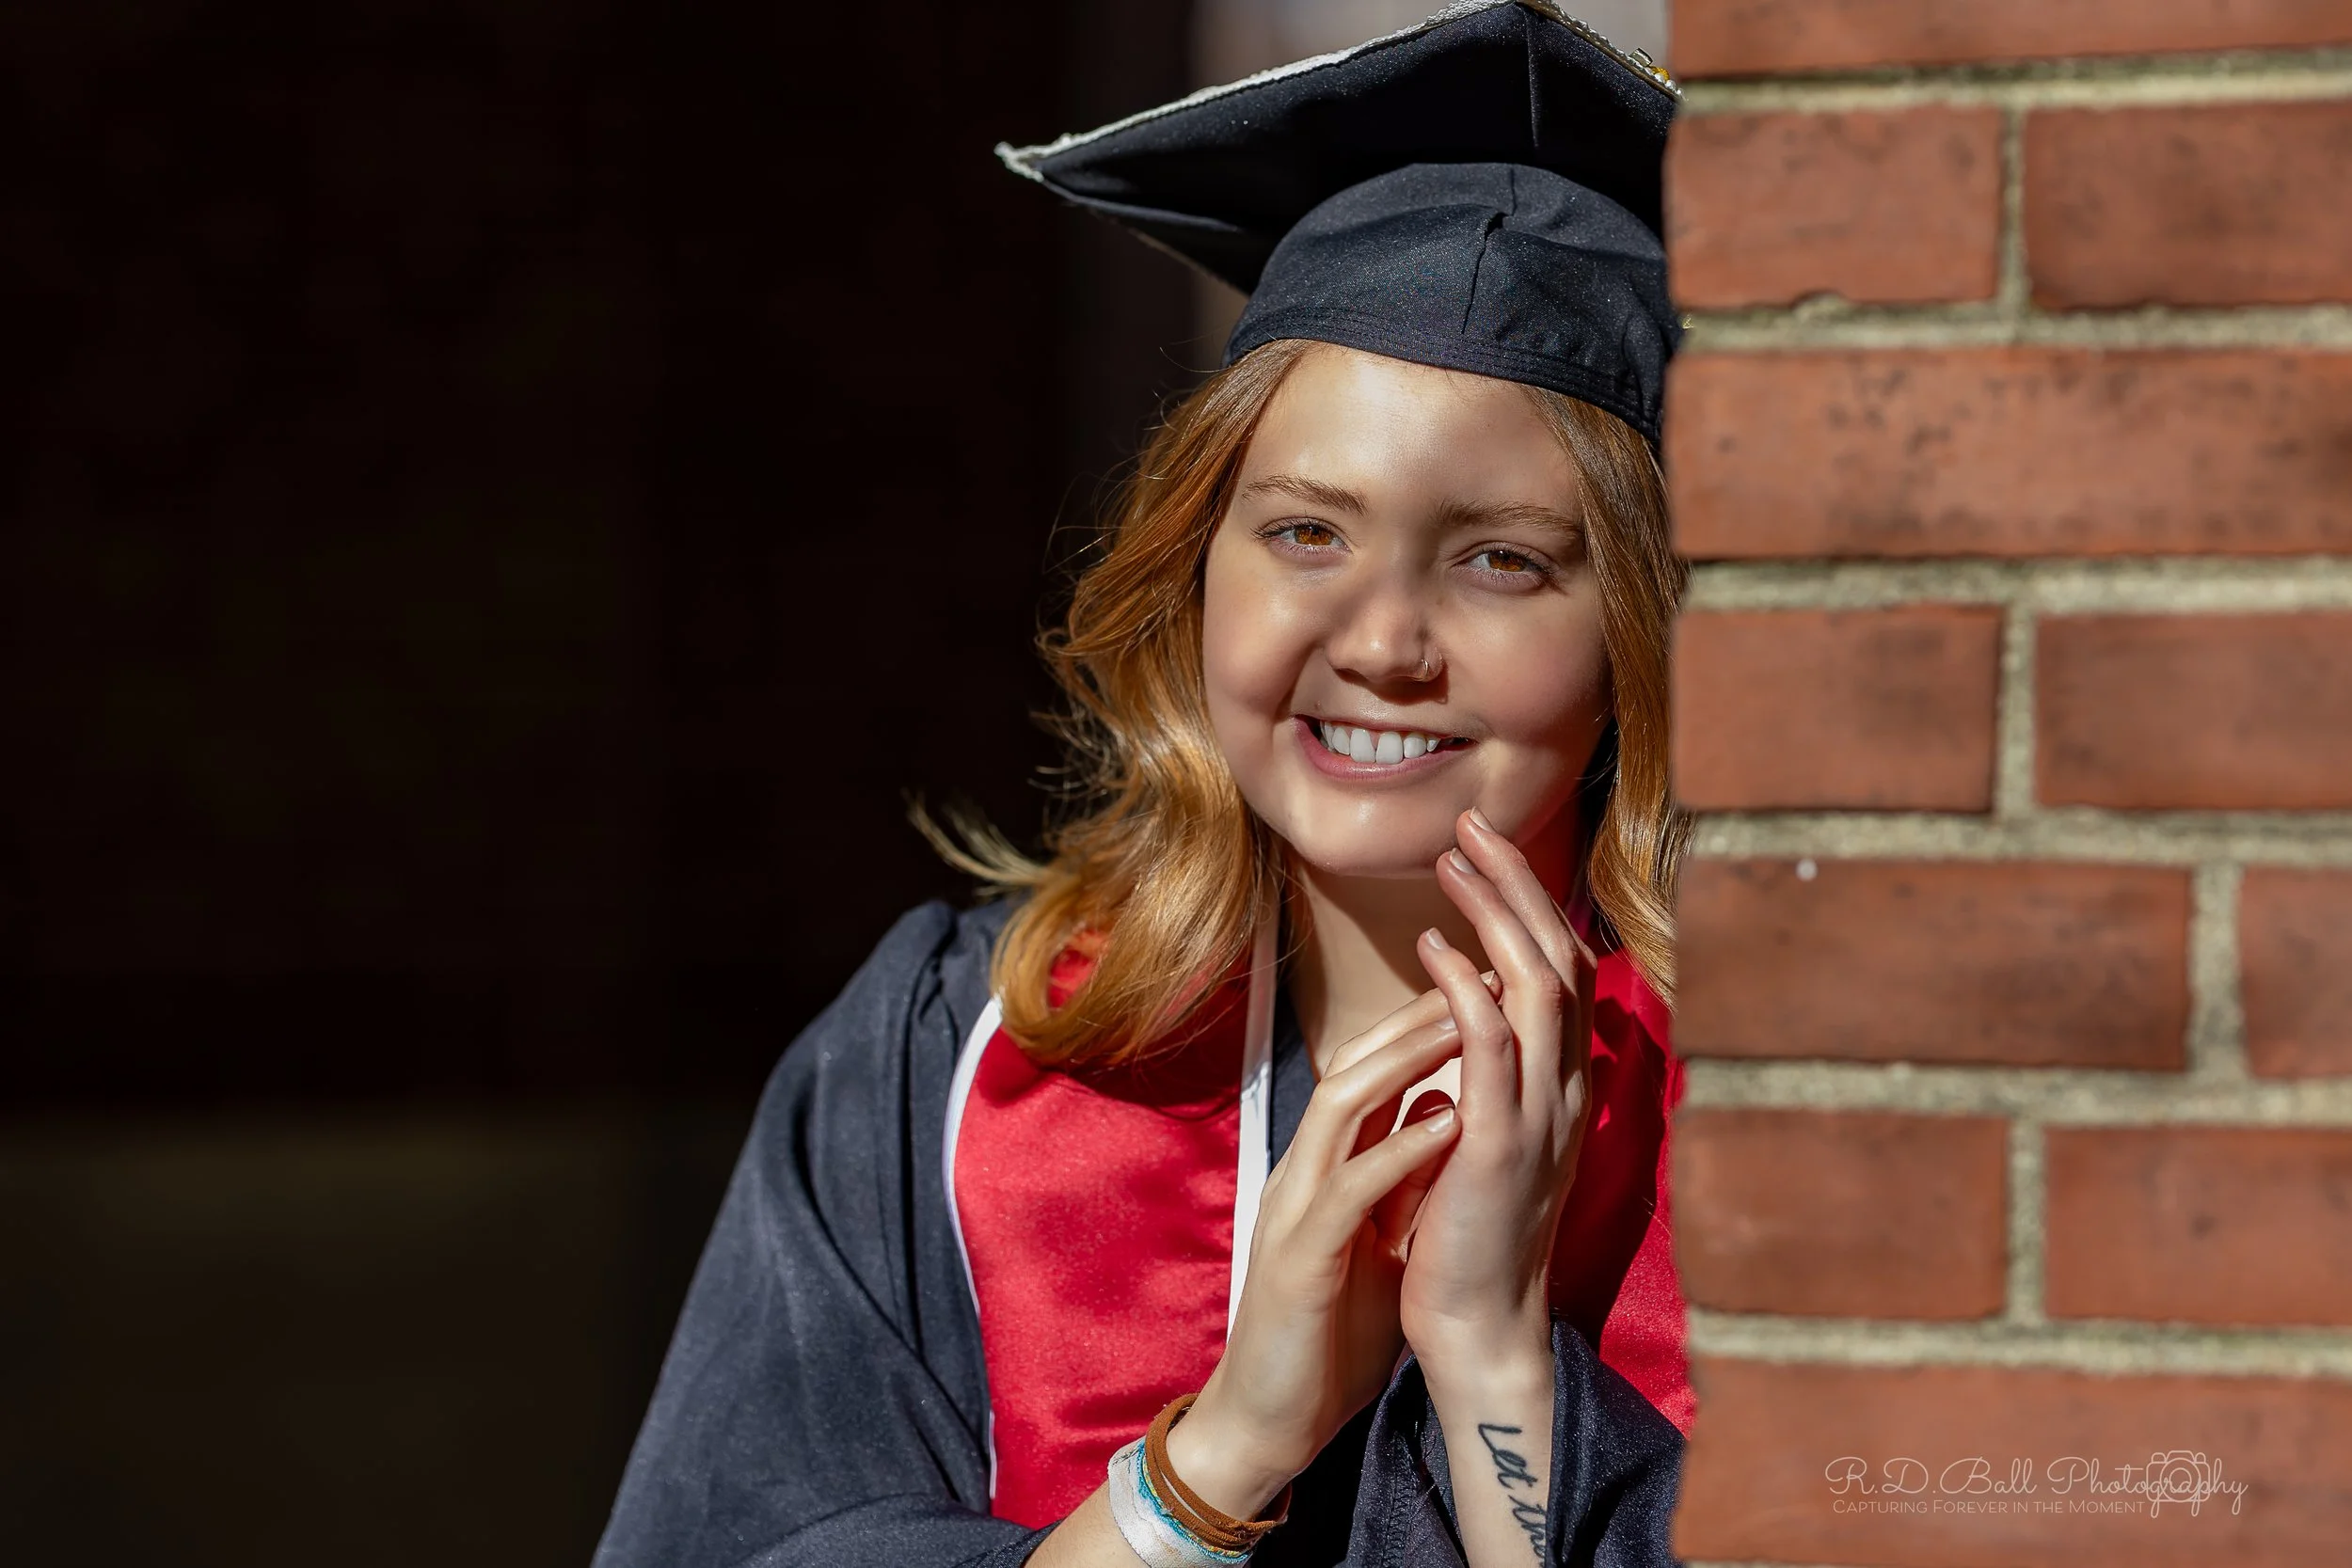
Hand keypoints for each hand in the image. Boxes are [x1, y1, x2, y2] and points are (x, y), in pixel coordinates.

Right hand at [1167, 987, 1467, 1517]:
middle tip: (1481, 973)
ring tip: (1466, 1023)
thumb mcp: (1379, 1239)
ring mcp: (1296, 1208)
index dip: (1426, 1024)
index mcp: (1325, 1167)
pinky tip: (1446, 1127)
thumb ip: (1404, 1180)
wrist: (1272, 1418)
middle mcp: (1304, 1171)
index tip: (1488, 989)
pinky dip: (1399, 1152)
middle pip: (1353, 1065)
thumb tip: (1448, 1116)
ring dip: (1406, 1060)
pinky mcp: (1300, 1258)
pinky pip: (1349, 1190)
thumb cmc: (1328, 1332)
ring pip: (1341, 1106)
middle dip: (1417, 1016)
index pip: (1370, 1072)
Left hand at [1397, 806, 1595, 1377]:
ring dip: (1496, 915)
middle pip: (1560, 958)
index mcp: (1561, 1086)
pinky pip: (1491, 1049)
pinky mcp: (1498, 1147)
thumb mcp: (1487, 1134)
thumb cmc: (1464, 1232)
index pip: (1560, 970)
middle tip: (1472, 827)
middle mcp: (1564, 1090)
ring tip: (1455, 862)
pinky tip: (1434, 949)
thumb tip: (1472, 1008)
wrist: (1472, 1327)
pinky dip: (1464, 989)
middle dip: (1518, 885)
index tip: (1483, 853)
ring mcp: (1538, 1116)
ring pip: (1537, 988)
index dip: (1527, 904)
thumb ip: (1491, 1074)